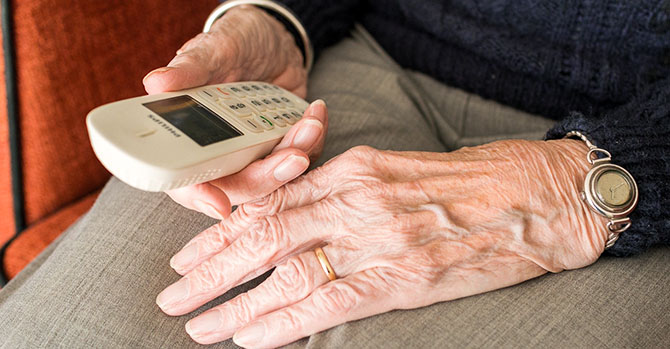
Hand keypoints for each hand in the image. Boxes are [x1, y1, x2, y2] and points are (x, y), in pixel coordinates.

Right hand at [142, 5, 324, 217]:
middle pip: (240, 187)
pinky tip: (316, 113)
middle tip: (293, 156)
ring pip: (275, 176)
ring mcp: (255, 153)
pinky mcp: (283, 146)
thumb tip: (156, 83)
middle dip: (269, 176)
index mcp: (190, 138)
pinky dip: (313, 140)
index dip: (199, 197)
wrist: (272, 37)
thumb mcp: (213, 50)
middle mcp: (221, 153)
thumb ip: (190, 69)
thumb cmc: (233, 42)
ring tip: (310, 123)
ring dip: (297, 154)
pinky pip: (302, 157)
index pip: (186, 181)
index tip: (219, 205)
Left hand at [156, 140, 608, 347]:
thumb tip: (295, 217)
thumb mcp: (396, 169)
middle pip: (265, 236)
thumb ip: (344, 190)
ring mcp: (378, 239)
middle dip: (211, 269)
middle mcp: (357, 200)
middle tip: (172, 295)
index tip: (189, 255)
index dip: (223, 231)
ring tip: (197, 327)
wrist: (533, 197)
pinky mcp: (403, 278)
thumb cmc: (467, 181)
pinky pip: (329, 302)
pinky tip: (251, 339)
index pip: (271, 202)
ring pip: (287, 273)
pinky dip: (283, 323)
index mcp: (354, 169)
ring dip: (235, 304)